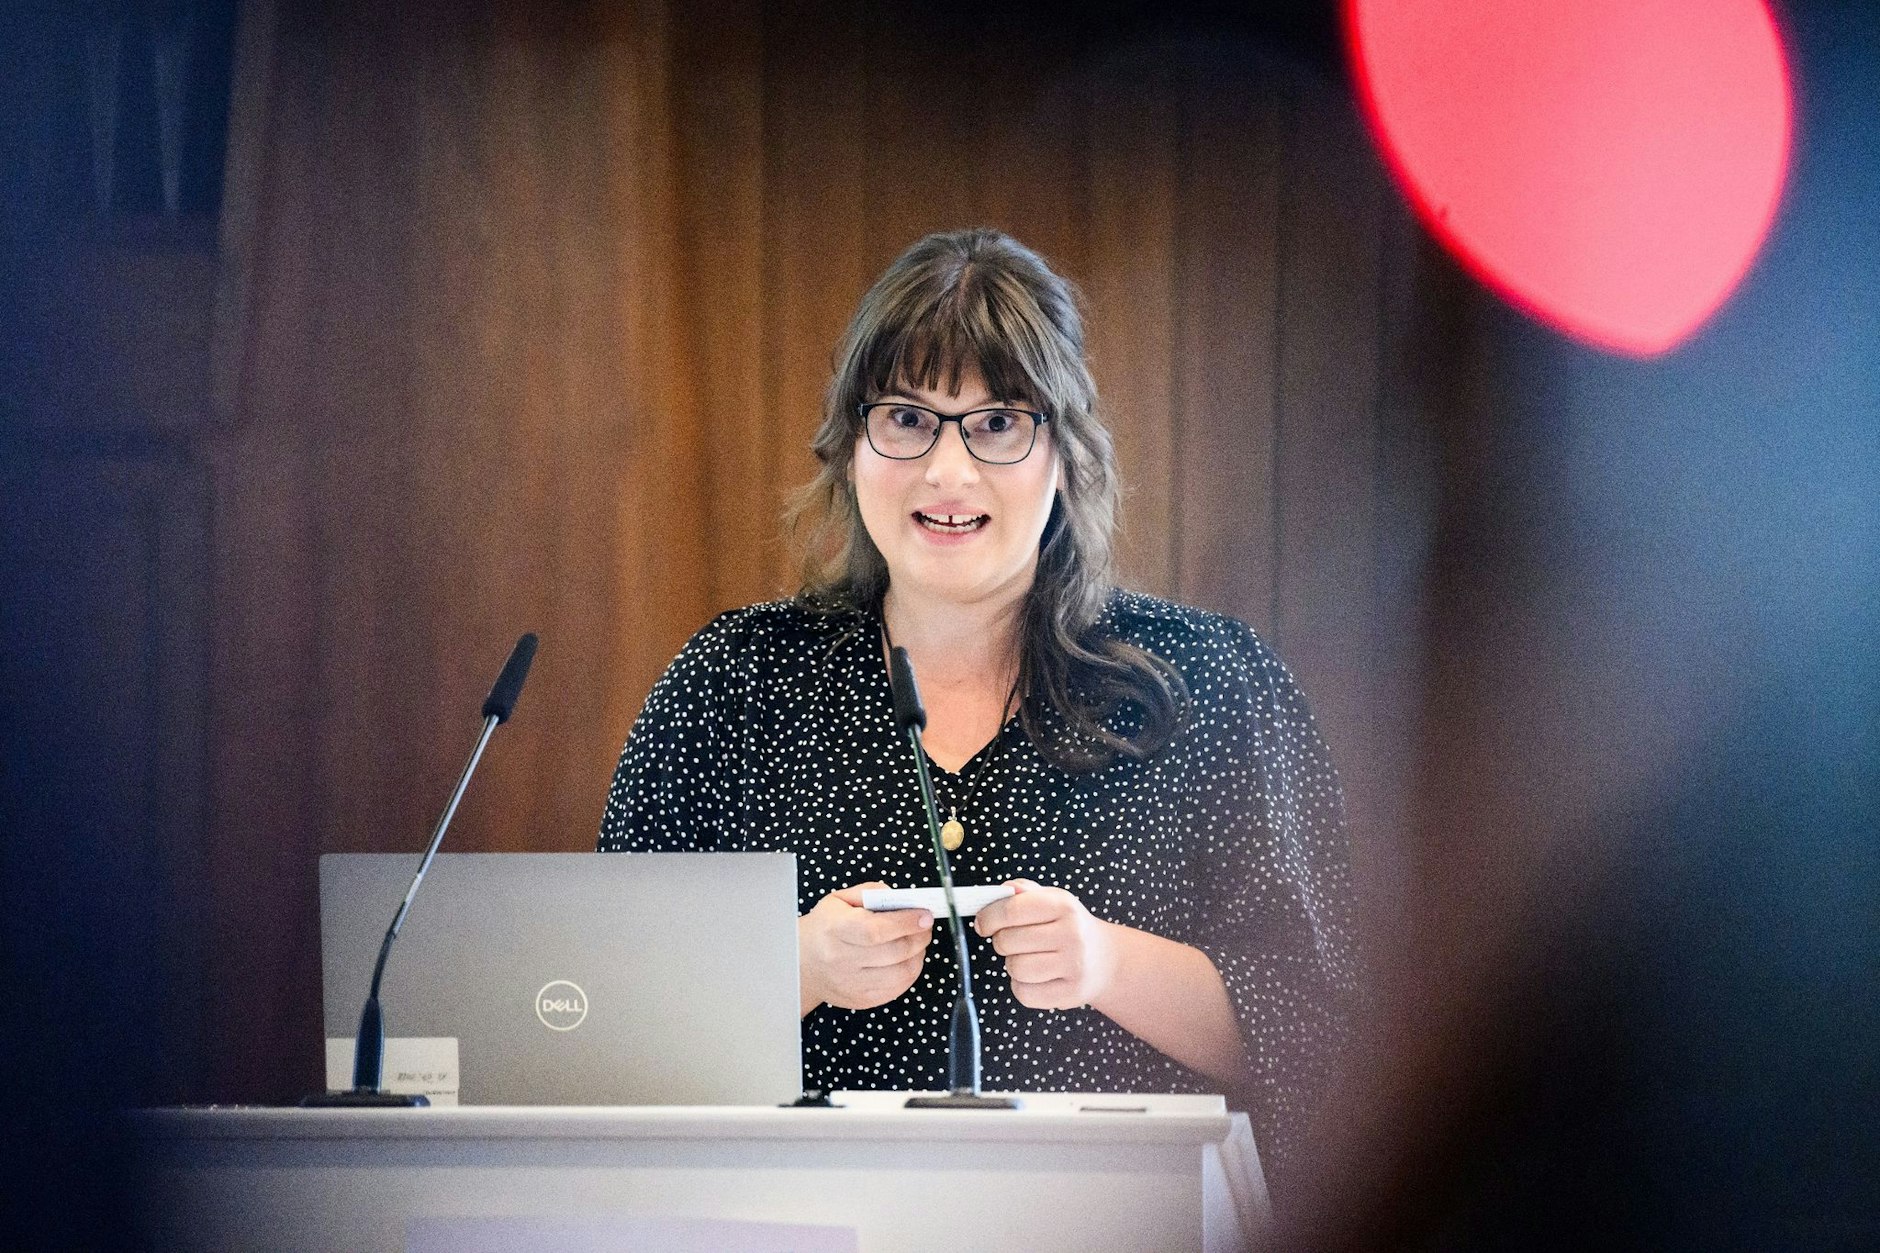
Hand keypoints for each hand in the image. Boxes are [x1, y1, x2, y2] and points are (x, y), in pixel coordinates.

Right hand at [798, 882, 933, 1014]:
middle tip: (925, 926)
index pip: (876, 930)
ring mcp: (852, 984)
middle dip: (919, 937)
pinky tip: (908, 959)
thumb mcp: (838, 901)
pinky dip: (910, 973)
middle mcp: (842, 960)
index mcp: (835, 930)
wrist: (801, 964)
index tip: (924, 915)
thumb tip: (898, 897)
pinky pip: (897, 989)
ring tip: (918, 942)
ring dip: (918, 955)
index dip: (906, 923)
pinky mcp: (861, 1000)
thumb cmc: (824, 928)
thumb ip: (869, 892)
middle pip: (894, 952)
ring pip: (901, 973)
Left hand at [974, 879, 1118, 1011]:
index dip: (988, 917)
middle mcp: (1071, 934)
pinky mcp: (1070, 993)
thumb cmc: (1069, 927)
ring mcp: (1073, 966)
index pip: (1012, 909)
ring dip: (1012, 965)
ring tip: (1027, 958)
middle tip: (1013, 941)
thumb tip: (1003, 890)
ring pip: (1015, 968)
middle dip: (1001, 942)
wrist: (1106, 960)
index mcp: (1063, 905)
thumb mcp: (1053, 901)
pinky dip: (1022, 986)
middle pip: (1008, 941)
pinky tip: (1036, 977)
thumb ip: (1025, 892)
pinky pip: (1024, 993)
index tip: (982, 924)